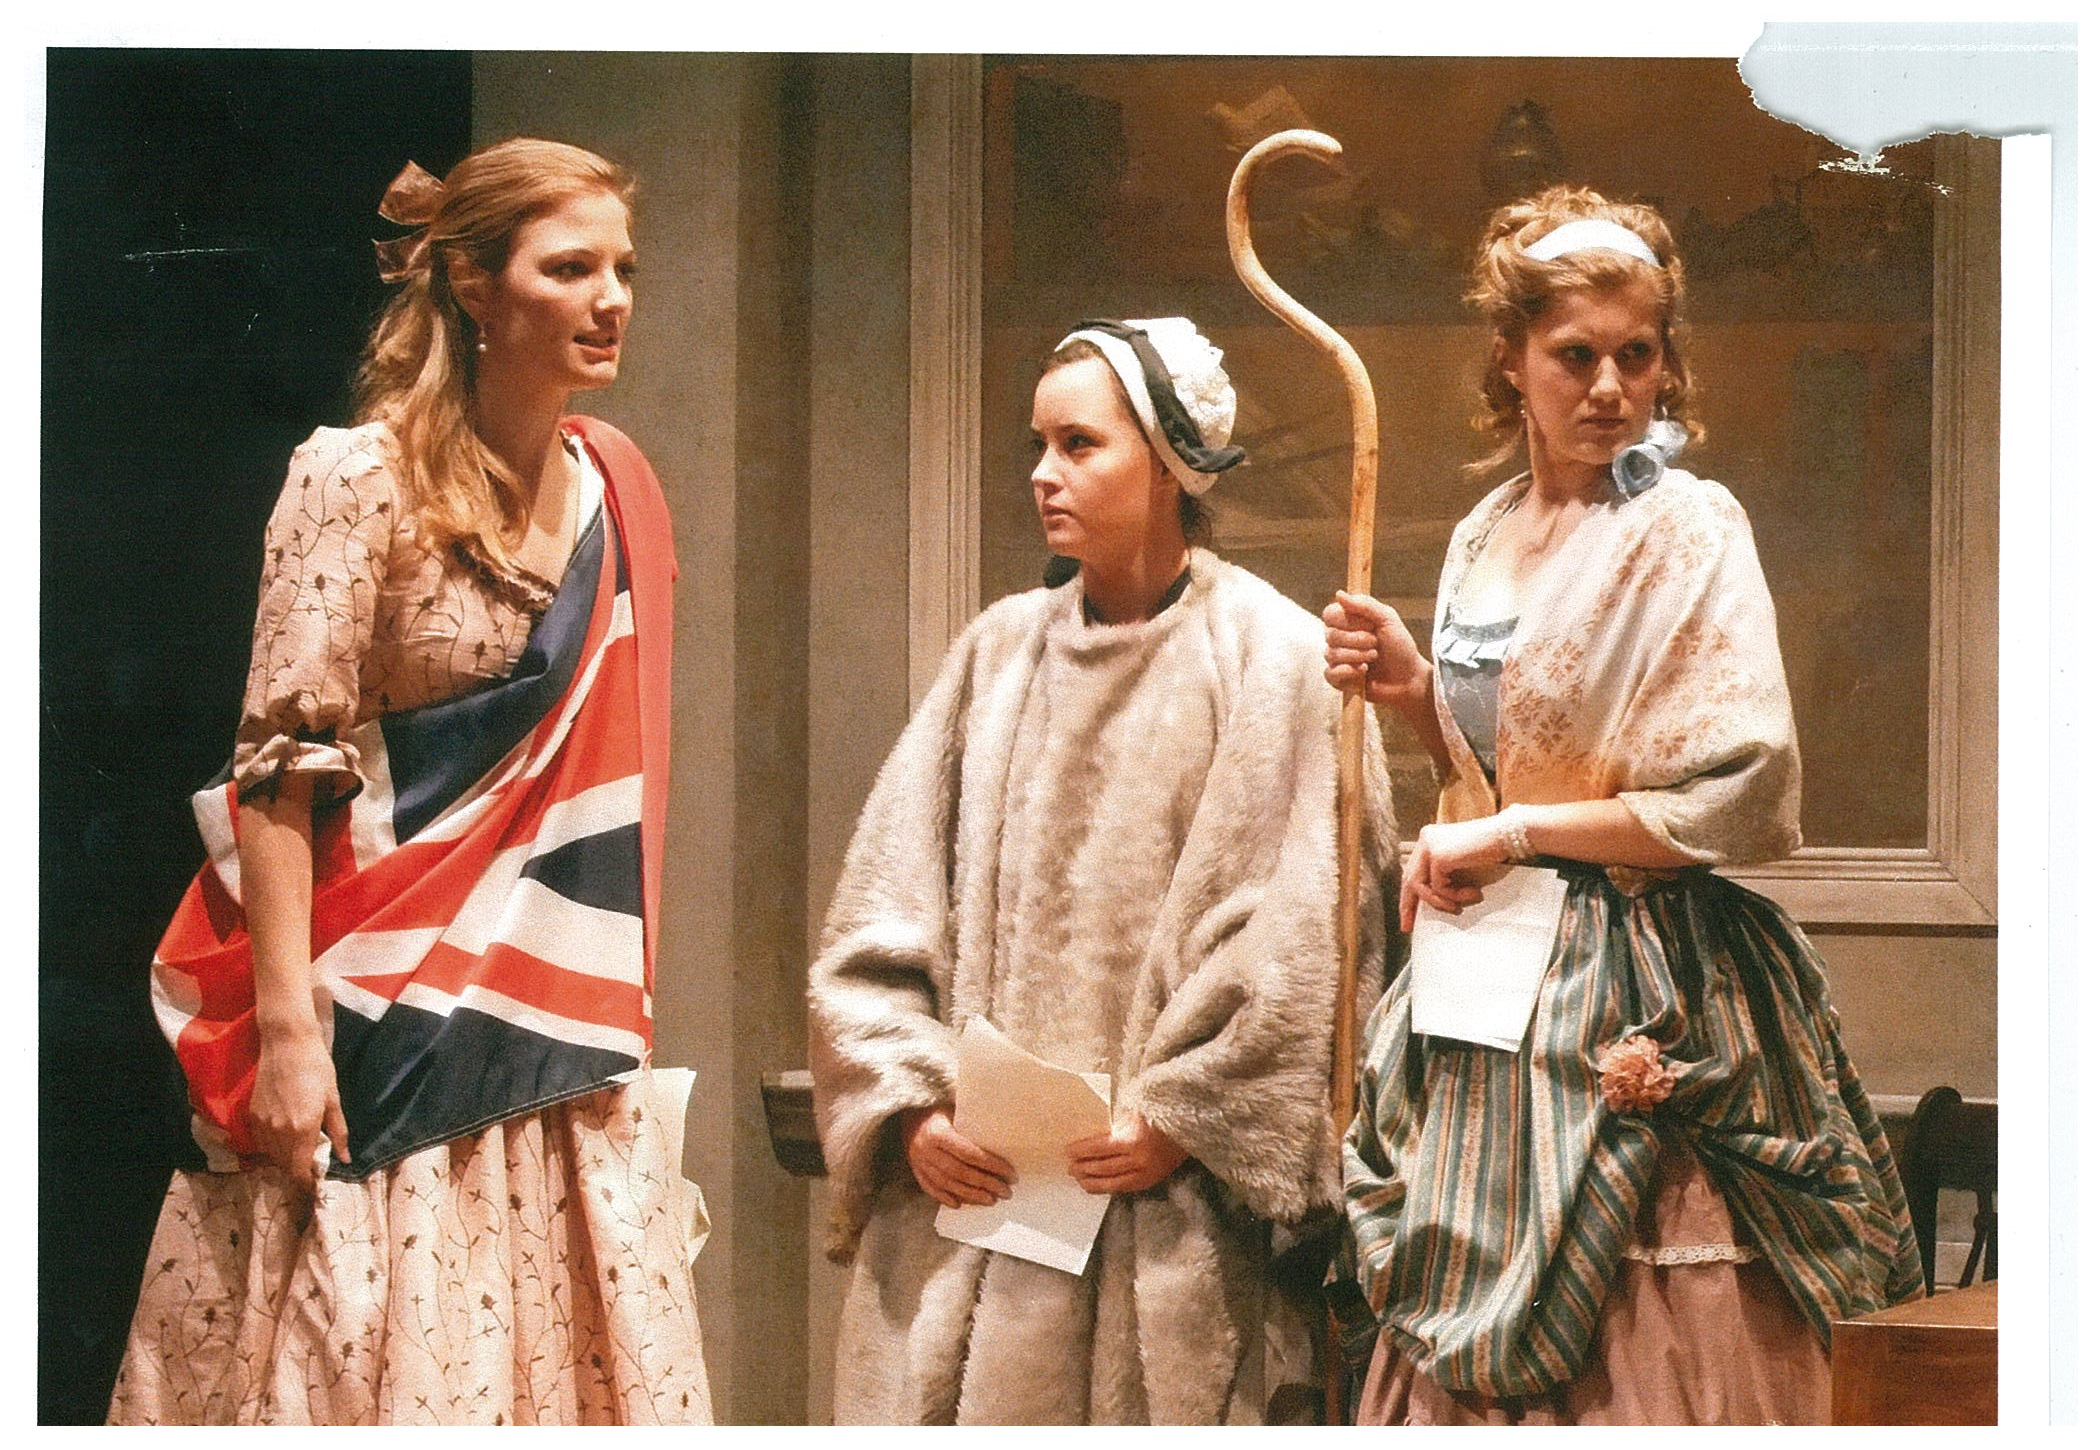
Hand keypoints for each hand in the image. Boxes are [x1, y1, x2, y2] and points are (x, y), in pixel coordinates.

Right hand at [248, 1026, 349, 1191]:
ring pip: (271, 1156)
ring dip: (284, 1160)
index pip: (299, 1171)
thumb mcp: (333, 1100)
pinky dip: (271, 1147)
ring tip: (299, 1151)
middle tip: (311, 1167)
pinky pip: (260, 1142)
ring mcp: (261, 1124)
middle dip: (297, 1171)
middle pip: (284, 1166)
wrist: (287, 1044)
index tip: (314, 1185)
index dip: (306, 1183)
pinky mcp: (251, 1115)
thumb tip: (345, 1158)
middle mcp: (278, 1132)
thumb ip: (338, 1132)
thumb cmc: (317, 1069)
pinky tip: (284, 1137)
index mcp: (302, 1130)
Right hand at [901, 1104, 1014, 1207]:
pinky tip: (961, 1204)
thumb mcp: (954, 1108)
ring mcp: (919, 1162)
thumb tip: (1004, 1133)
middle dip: (986, 1184)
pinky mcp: (915, 1170)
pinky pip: (931, 1188)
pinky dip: (946, 1198)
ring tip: (991, 1200)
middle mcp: (926, 1150)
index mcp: (938, 1132)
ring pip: (948, 1184)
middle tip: (1006, 1192)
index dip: (992, 1165)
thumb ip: (972, 1122)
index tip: (1010, 1174)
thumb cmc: (937, 1108)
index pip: (970, 1153)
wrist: (906, 1111)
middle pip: (961, 1173)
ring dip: (971, 1195)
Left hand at [1065, 1114, 1187, 1195]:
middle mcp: (1138, 1160)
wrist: (1192, 1124)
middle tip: (1069, 1167)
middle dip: (1083, 1168)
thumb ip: (1116, 1125)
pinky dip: (1110, 1187)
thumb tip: (1092, 1137)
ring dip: (1092, 1181)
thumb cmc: (1162, 1112)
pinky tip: (1099, 1186)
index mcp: (1132, 1140)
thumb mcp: (1136, 1112)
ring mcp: (1146, 1173)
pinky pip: (1126, 1187)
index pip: (1099, 1148)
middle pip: (1103, 1167)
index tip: (1068, 1150)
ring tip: (1079, 1179)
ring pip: (1113, 1182)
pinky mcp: (1152, 1180)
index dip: (1081, 1151)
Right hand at [1322, 591, 1429, 708]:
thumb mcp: (1388, 619)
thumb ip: (1365, 605)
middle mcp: (1340, 639)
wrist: (1408, 677)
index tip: (1369, 624)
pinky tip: (1363, 671)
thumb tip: (1338, 594)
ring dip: (1357, 656)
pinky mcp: (1339, 679)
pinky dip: (1348, 672)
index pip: (1330, 614)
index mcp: (1349, 621)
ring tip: (1374, 657)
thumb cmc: (1400, 647)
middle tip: (1376, 643)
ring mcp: (1338, 659)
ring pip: (1331, 654)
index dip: (1347, 620)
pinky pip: (1330, 674)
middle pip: (1330, 635)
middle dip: (1357, 640)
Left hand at [1400, 818, 1510, 932]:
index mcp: (1429, 839)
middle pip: (1409, 879)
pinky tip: (1475, 893)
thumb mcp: (1461, 867)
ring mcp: (1430, 845)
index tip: (1406, 918)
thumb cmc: (1492, 853)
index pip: (1411, 871)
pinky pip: (1438, 887)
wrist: (1510, 836)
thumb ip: (1444, 877)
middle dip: (1408, 906)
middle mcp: (1426, 839)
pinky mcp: (1439, 855)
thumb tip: (1430, 902)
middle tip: (1409, 927)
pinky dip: (1453, 896)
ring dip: (1441, 903)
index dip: (1408, 896)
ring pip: (1421, 886)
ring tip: (1460, 908)